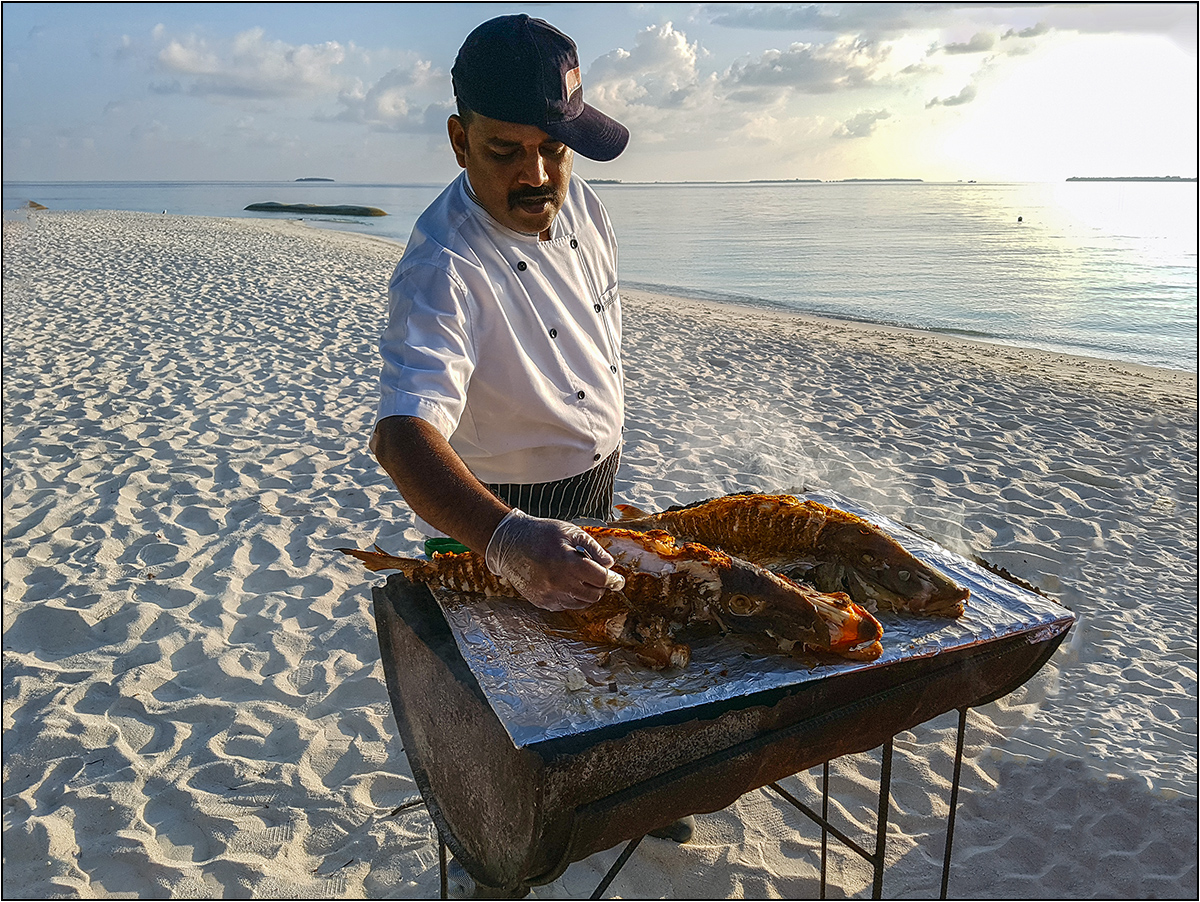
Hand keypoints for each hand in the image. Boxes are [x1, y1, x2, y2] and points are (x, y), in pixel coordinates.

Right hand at [485, 509, 624, 610]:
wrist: (509, 543)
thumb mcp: (570, 532)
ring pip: (581, 603)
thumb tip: (609, 564)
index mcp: (568, 563)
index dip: (613, 580)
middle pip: (594, 595)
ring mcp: (549, 595)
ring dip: (586, 592)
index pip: (601, 579)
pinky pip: (565, 605)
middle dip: (600, 586)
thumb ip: (593, 548)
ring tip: (579, 576)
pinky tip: (565, 581)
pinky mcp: (541, 602)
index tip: (618, 580)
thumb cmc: (541, 533)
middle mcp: (559, 583)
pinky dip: (571, 596)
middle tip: (598, 575)